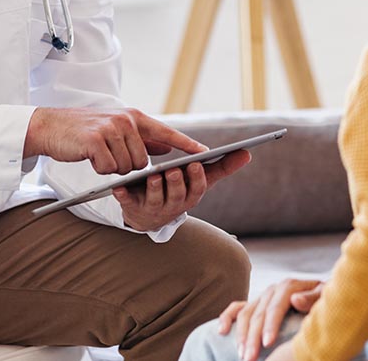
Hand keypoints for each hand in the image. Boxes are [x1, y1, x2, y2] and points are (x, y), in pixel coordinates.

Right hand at [24, 107, 204, 173]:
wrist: (51, 127)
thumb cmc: (85, 132)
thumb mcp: (117, 130)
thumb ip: (143, 139)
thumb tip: (168, 148)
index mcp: (134, 117)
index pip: (166, 133)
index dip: (187, 144)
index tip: (207, 152)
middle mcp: (126, 120)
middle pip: (142, 162)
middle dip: (127, 166)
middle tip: (109, 155)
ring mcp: (111, 129)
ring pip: (126, 167)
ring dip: (113, 168)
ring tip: (99, 154)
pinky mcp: (96, 141)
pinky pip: (109, 169)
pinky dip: (100, 169)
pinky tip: (90, 157)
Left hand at [113, 149, 250, 231]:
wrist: (149, 214)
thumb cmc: (179, 190)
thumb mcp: (200, 180)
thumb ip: (223, 166)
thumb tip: (248, 153)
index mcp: (190, 196)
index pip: (197, 189)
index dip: (196, 178)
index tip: (195, 164)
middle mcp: (174, 206)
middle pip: (177, 195)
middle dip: (176, 183)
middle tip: (174, 170)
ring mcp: (153, 209)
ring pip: (156, 200)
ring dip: (155, 188)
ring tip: (153, 175)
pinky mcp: (133, 209)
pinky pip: (128, 204)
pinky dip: (123, 196)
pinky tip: (119, 187)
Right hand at [218, 278, 324, 360]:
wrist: (323, 295)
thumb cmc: (326, 300)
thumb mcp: (325, 296)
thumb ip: (313, 297)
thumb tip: (295, 299)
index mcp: (288, 286)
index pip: (275, 307)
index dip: (270, 325)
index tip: (268, 344)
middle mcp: (272, 290)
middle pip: (257, 314)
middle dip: (252, 338)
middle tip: (250, 358)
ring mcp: (262, 296)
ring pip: (245, 314)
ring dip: (240, 335)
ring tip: (241, 355)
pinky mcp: (255, 303)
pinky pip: (236, 308)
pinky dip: (226, 317)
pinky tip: (221, 331)